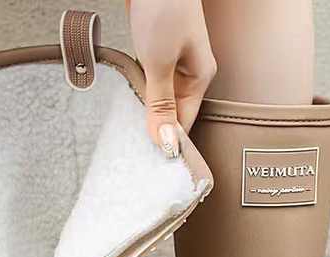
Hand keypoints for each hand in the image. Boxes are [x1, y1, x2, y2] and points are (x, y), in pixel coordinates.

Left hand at [126, 0, 215, 157]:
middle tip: (136, 155)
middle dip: (157, 131)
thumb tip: (167, 143)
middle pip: (173, 114)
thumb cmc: (163, 7)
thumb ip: (160, 104)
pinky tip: (128, 104)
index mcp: (200, 78)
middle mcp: (190, 73)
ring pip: (160, 100)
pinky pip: (150, 84)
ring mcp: (173, 62)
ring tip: (130, 136)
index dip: (171, 144)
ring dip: (146, 114)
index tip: (154, 167)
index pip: (187, 124)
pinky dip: (140, 95)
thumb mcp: (160, 63)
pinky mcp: (157, 52)